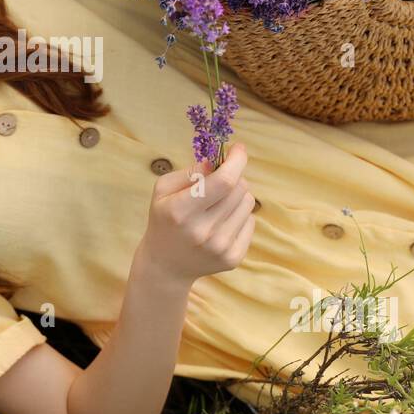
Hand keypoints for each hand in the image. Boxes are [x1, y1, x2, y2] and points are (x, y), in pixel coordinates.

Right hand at [133, 141, 255, 288]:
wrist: (165, 265)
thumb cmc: (164, 220)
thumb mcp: (163, 190)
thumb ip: (190, 172)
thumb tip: (218, 162)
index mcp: (181, 211)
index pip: (223, 181)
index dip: (236, 161)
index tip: (238, 149)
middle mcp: (203, 231)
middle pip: (239, 189)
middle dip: (233, 176)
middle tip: (220, 181)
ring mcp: (220, 247)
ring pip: (248, 203)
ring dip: (237, 196)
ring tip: (218, 204)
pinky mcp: (233, 258)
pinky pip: (251, 222)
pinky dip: (240, 216)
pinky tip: (222, 222)